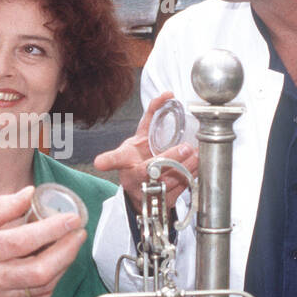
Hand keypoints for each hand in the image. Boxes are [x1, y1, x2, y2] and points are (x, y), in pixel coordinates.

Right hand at [0, 187, 85, 296]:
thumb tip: (28, 194)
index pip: (23, 241)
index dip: (53, 229)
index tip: (71, 216)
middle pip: (40, 270)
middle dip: (67, 251)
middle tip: (79, 232)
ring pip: (42, 287)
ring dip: (64, 266)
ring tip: (72, 245)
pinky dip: (51, 281)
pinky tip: (56, 265)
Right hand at [93, 92, 197, 212]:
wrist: (142, 190)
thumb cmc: (139, 160)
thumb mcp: (139, 138)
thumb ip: (151, 116)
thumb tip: (168, 95)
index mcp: (125, 161)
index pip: (116, 158)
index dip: (108, 160)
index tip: (99, 163)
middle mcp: (134, 177)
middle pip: (150, 170)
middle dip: (169, 159)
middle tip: (185, 148)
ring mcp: (148, 192)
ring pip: (168, 181)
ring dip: (185, 168)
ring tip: (196, 155)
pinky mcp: (162, 202)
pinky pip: (178, 191)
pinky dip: (190, 178)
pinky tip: (197, 167)